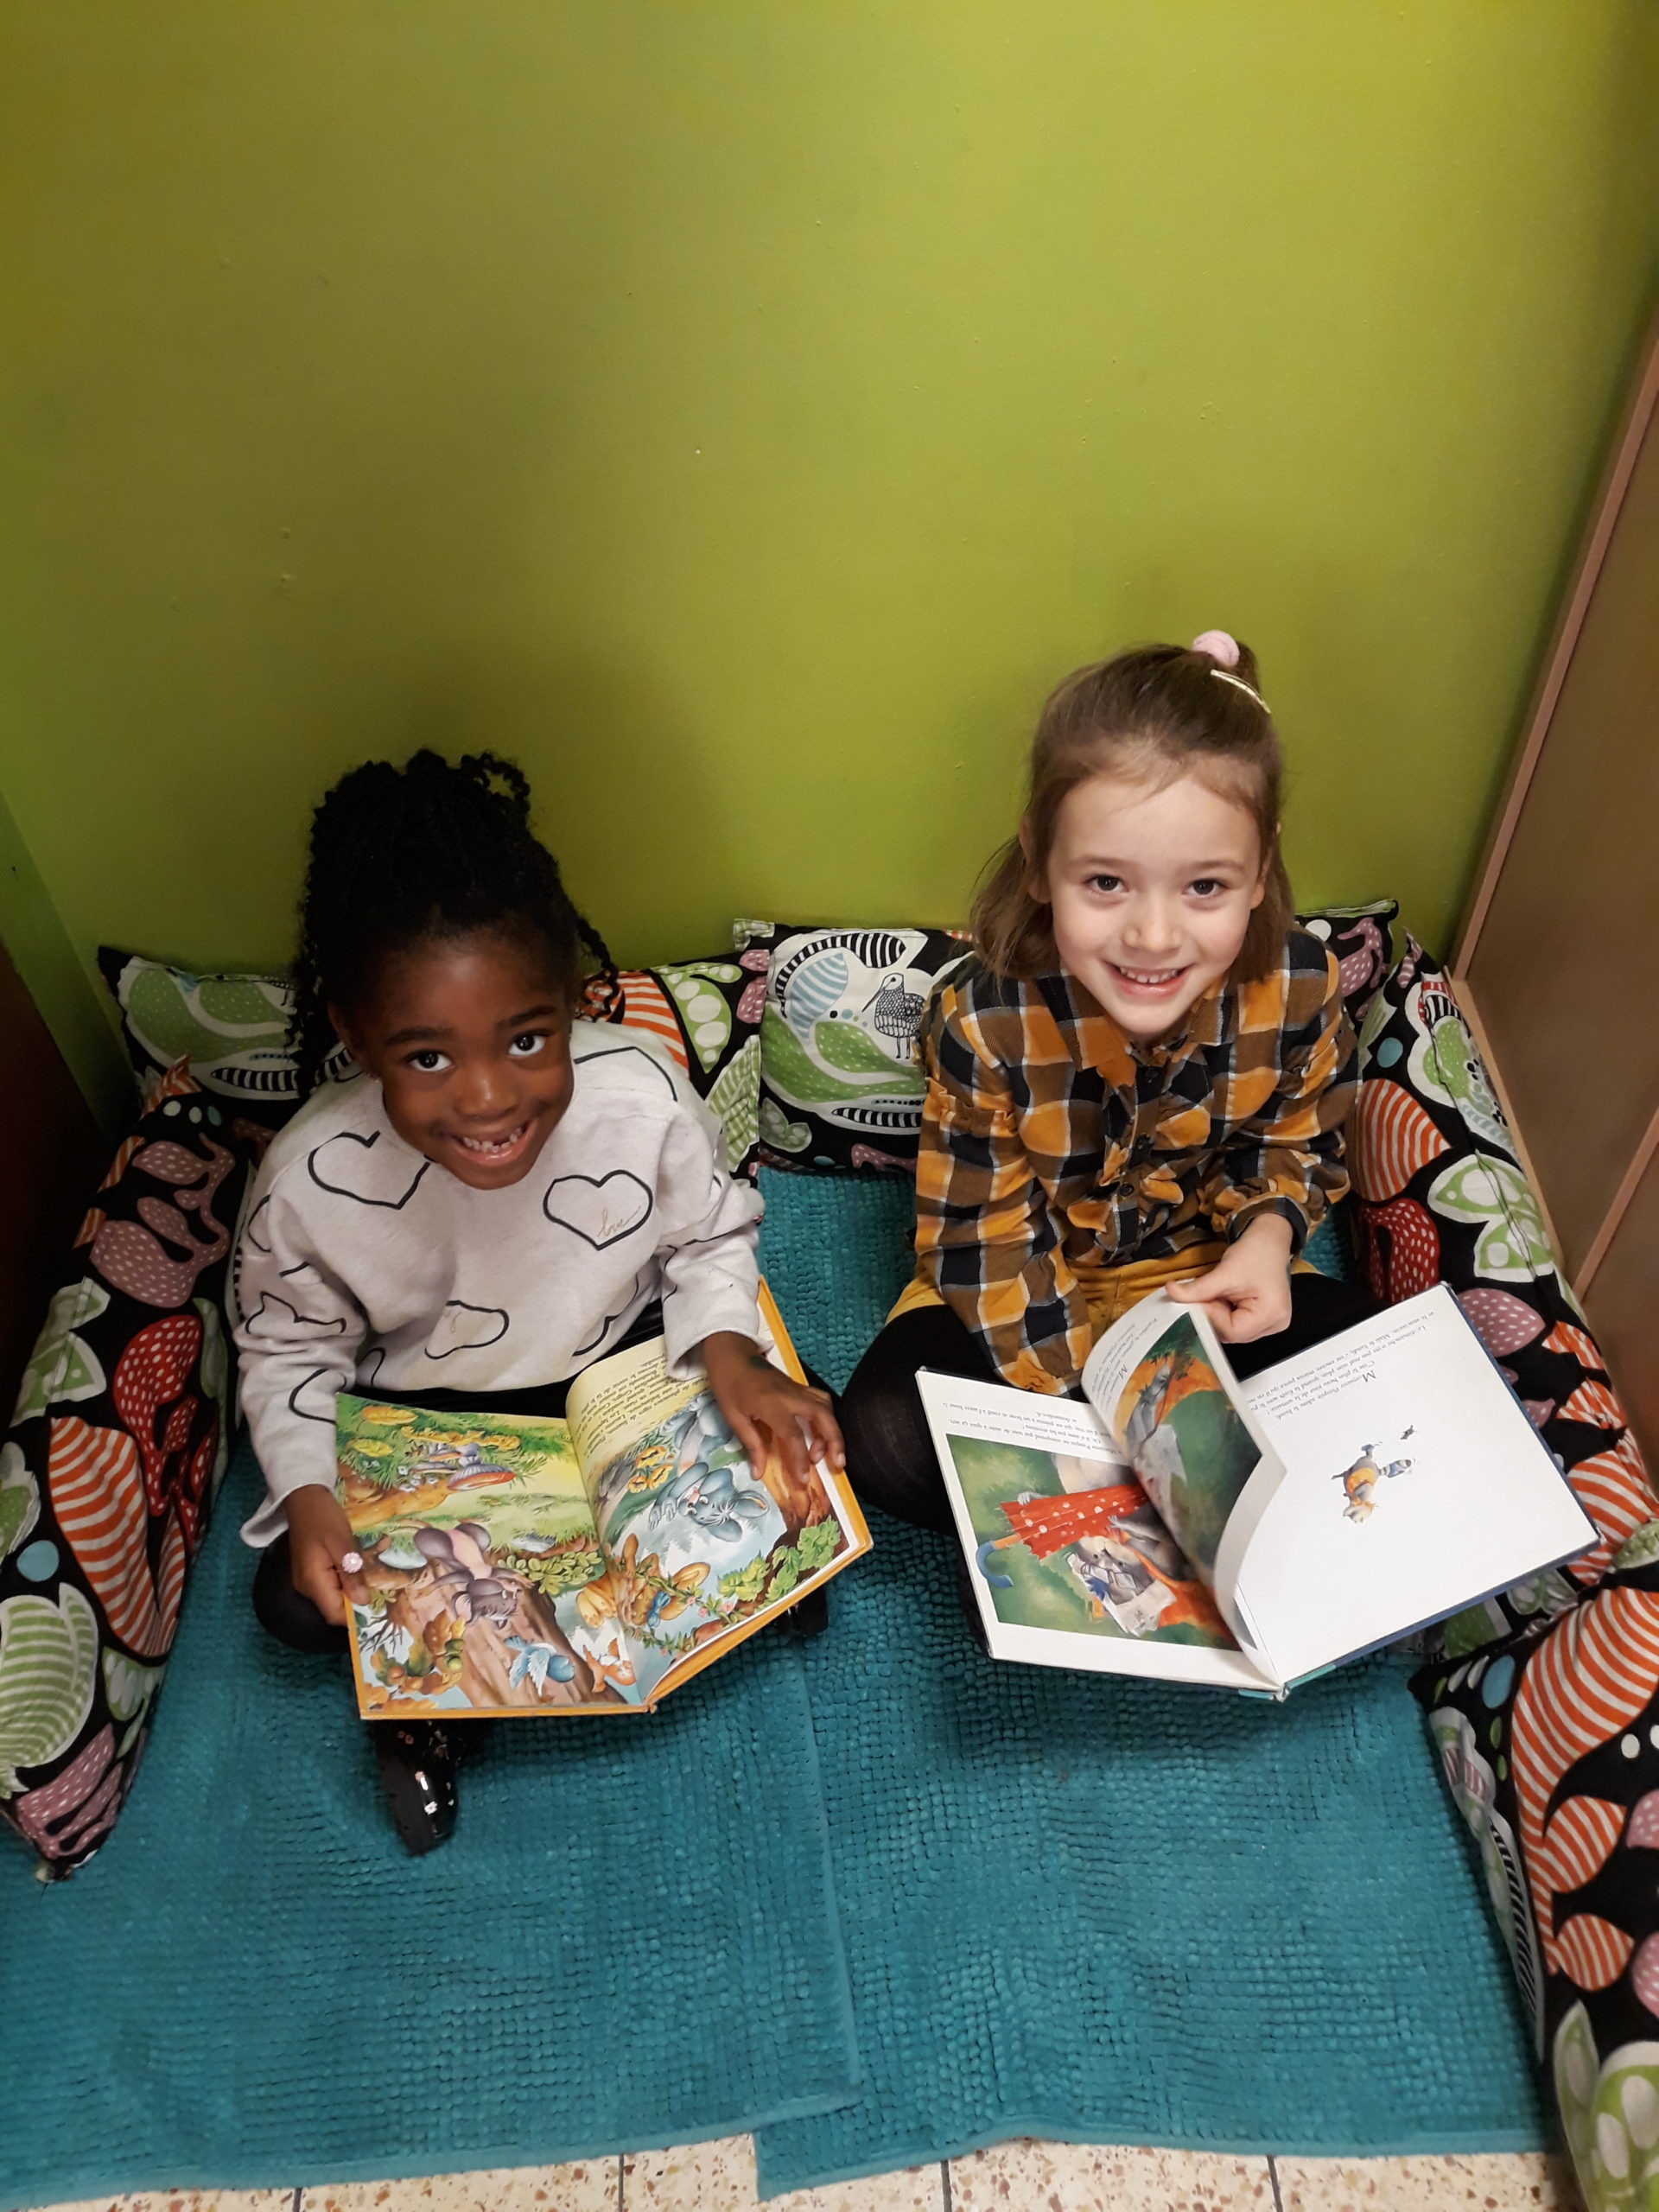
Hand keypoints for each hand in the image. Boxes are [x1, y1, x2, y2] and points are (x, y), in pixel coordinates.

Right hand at [284, 1483, 368, 1625]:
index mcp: (312, 1581)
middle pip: (334, 1608)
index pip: (334, 1614)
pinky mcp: (310, 1572)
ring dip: (353, 1592)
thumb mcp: (342, 1541)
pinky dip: (345, 1582)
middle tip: (382, 1591)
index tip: (380, 1608)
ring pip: (333, 1597)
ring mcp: (306, 1580)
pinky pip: (330, 1585)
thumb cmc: (323, 1516)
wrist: (303, 1496)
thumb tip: (362, 1601)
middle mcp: (306, 1586)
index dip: (356, 1616)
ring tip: (374, 1579)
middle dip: (357, 1603)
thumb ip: (351, 1572)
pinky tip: (359, 1570)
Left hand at [699, 1332, 844, 1482]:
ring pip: (826, 1406)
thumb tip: (759, 1473)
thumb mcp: (734, 1417)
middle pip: (823, 1417)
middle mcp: (790, 1395)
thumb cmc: (728, 1384)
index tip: (803, 1480)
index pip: (793, 1436)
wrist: (731, 1352)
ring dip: (833, 1430)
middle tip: (838, 1465)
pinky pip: (820, 1400)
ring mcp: (797, 1389)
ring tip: (829, 1453)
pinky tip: (822, 1431)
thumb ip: (751, 1445)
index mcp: (772, 1404)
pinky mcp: (798, 1386)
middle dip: (834, 1442)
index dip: (800, 1460)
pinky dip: (827, 1417)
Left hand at [1166, 1214, 1294, 1343]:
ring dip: (1217, 1314)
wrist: (1270, 1240)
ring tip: (1216, 1293)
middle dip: (1212, 1316)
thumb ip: (1198, 1288)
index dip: (1210, 1318)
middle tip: (1200, 1297)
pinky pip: (1237, 1323)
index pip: (1232, 1332)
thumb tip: (1171, 1292)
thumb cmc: (1256, 1252)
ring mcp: (1270, 1323)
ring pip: (1232, 1329)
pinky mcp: (1263, 1319)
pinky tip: (1224, 1297)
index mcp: (1271, 1314)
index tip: (1195, 1301)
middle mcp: (1274, 1324)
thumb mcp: (1225, 1271)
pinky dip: (1225, 1312)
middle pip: (1232, 1333)